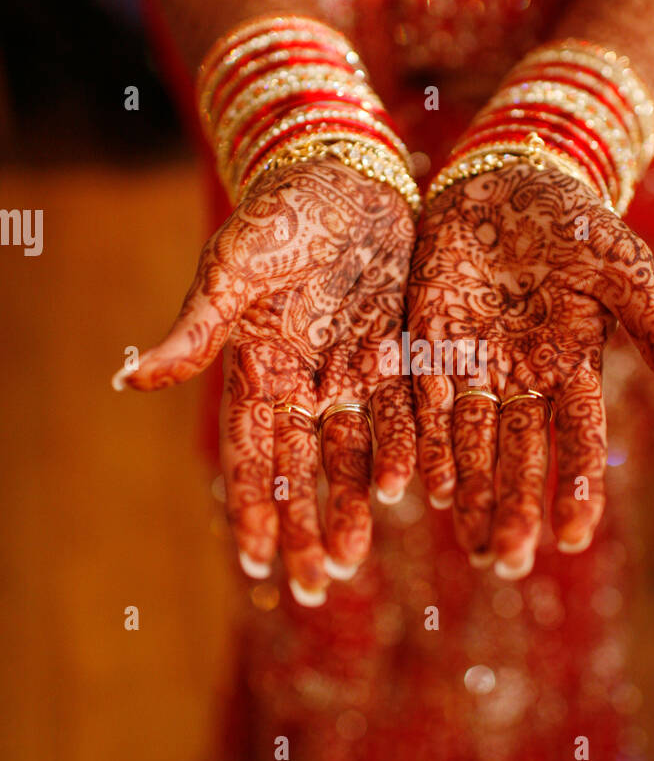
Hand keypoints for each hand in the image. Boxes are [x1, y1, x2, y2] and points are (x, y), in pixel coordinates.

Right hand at [113, 160, 415, 603]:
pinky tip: (414, 493)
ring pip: (354, 453)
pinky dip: (407, 451)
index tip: (253, 564)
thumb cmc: (276, 215)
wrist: (344, 173)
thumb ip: (197, 328)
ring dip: (351, 505)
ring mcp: (355, 371)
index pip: (251, 454)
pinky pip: (405, 413)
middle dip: (304, 527)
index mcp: (258, 367)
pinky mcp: (400, 352)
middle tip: (311, 586)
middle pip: (303, 469)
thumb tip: (132, 380)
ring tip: (351, 559)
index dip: (252, 507)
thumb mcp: (231, 267)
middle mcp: (306, 381)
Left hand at [408, 161, 653, 577]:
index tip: (572, 540)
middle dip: (514, 509)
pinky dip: (423, 443)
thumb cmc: (575, 222)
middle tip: (507, 562)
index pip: (578, 442)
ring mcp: (474, 365)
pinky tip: (422, 486)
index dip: (576, 489)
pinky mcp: (429, 344)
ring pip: (469, 443)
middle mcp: (522, 380)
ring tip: (469, 543)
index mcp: (572, 369)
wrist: (508, 176)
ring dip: (467, 494)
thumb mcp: (624, 274)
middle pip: (518, 457)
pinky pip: (424, 402)